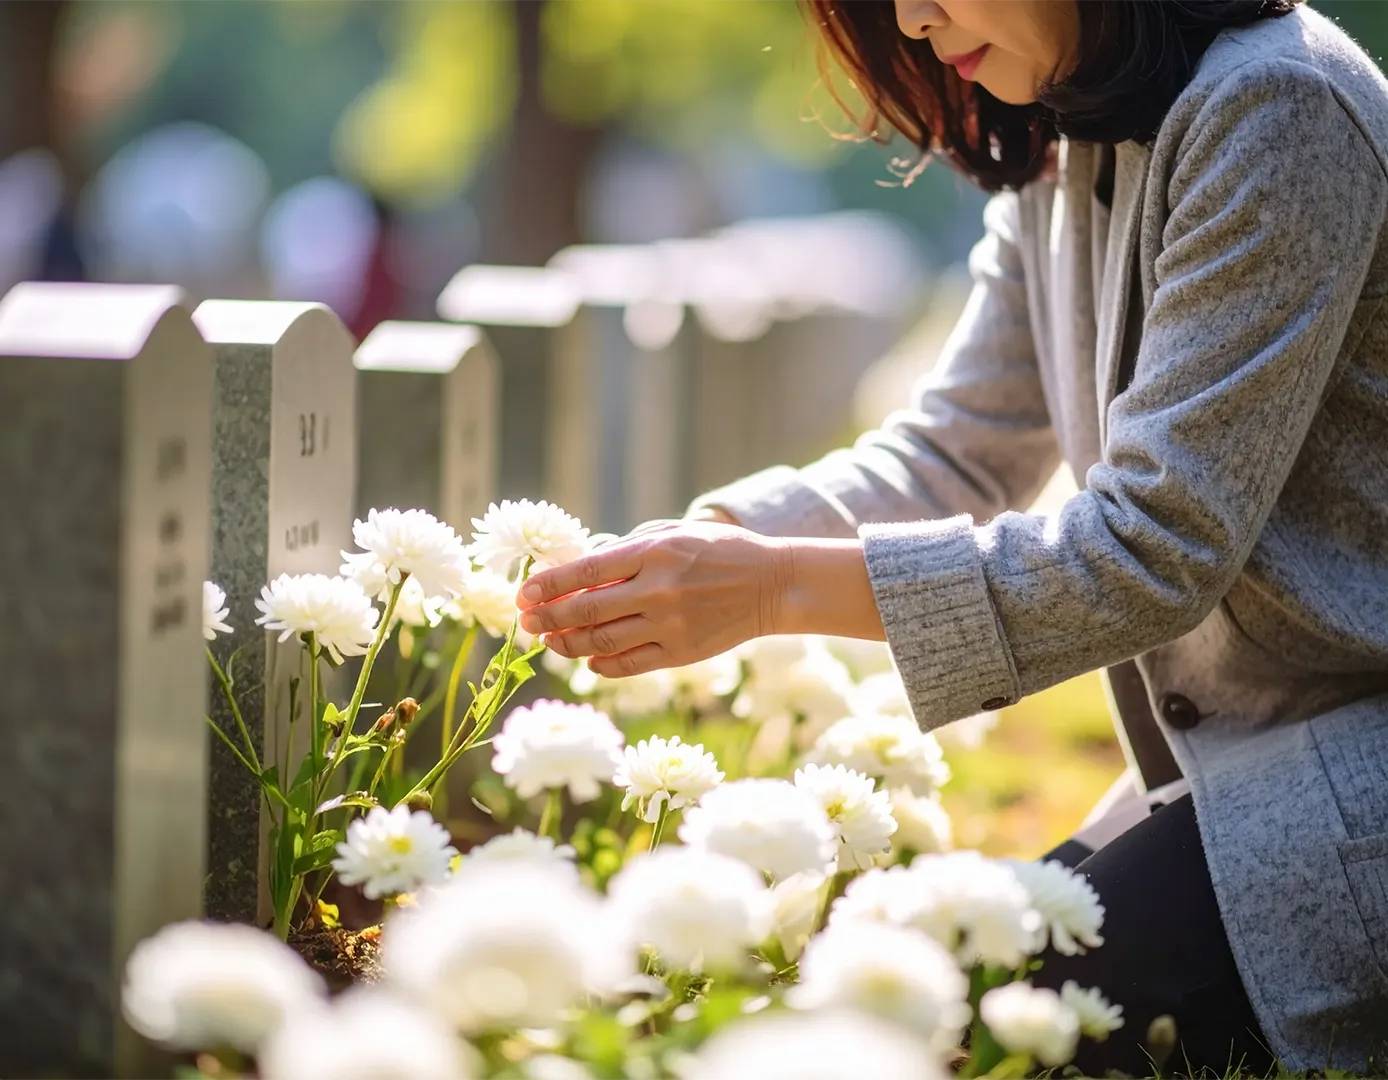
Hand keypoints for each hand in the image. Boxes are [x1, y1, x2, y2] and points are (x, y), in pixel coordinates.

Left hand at [516, 521, 790, 676]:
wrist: (772, 584)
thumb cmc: (718, 552)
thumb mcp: (674, 535)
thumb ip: (628, 552)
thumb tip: (577, 573)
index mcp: (654, 552)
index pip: (587, 571)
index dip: (549, 585)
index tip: (524, 593)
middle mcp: (659, 589)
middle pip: (587, 611)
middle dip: (548, 618)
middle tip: (526, 621)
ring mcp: (671, 624)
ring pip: (603, 642)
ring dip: (568, 643)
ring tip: (550, 640)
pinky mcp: (682, 652)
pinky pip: (630, 664)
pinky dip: (602, 664)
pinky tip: (588, 659)